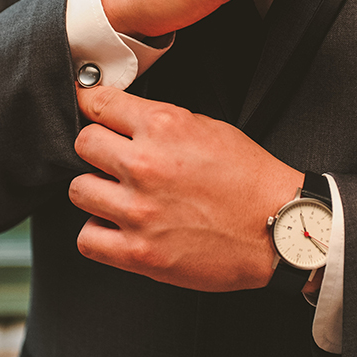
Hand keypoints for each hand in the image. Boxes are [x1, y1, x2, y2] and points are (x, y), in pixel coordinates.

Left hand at [70, 85, 304, 291]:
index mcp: (163, 126)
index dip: (92, 107)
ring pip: (78, 190)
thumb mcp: (207, 128)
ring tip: (119, 197)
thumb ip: (160, 122)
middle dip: (97, 150)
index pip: (97, 104)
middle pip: (83, 144)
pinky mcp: (139, 252)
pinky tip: (118, 228)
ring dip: (97, 192)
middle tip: (114, 161)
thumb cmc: (249, 179)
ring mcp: (139, 211)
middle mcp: (145, 165)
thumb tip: (122, 118)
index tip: (90, 112)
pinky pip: (86, 239)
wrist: (278, 227)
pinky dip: (98, 234)